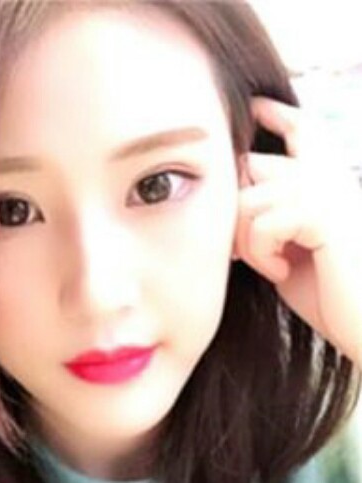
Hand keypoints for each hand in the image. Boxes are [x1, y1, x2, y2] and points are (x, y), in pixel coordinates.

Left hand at [233, 97, 361, 367]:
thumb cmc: (330, 294)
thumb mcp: (289, 249)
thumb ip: (268, 217)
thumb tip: (235, 195)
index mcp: (327, 182)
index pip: (301, 129)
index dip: (276, 113)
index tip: (254, 106)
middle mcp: (330, 176)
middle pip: (250, 164)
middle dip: (233, 208)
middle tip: (243, 250)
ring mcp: (330, 190)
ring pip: (245, 199)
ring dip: (245, 241)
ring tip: (271, 265)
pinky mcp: (325, 212)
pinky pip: (260, 222)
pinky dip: (260, 253)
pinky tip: (280, 272)